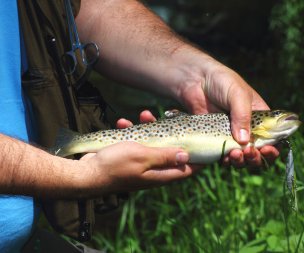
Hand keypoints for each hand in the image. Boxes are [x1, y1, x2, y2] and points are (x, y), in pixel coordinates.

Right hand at [80, 113, 201, 192]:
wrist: (86, 173)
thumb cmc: (114, 166)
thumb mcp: (143, 157)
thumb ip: (165, 156)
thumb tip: (187, 155)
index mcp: (161, 174)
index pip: (188, 168)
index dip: (199, 157)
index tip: (206, 142)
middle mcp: (154, 171)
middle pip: (171, 152)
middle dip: (172, 134)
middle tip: (169, 116)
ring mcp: (142, 164)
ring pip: (153, 144)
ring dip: (149, 129)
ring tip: (142, 114)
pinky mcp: (130, 158)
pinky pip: (136, 143)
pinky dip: (132, 133)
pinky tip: (123, 123)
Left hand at [178, 64, 278, 167]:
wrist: (195, 80)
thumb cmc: (221, 81)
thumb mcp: (237, 94)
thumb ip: (242, 116)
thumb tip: (243, 141)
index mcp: (259, 118)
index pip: (272, 138)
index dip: (273, 148)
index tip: (267, 150)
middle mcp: (247, 130)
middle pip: (258, 152)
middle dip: (256, 157)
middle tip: (249, 153)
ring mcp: (230, 136)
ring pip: (241, 157)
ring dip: (241, 161)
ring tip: (235, 154)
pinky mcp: (216, 140)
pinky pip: (223, 156)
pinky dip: (226, 160)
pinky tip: (224, 157)